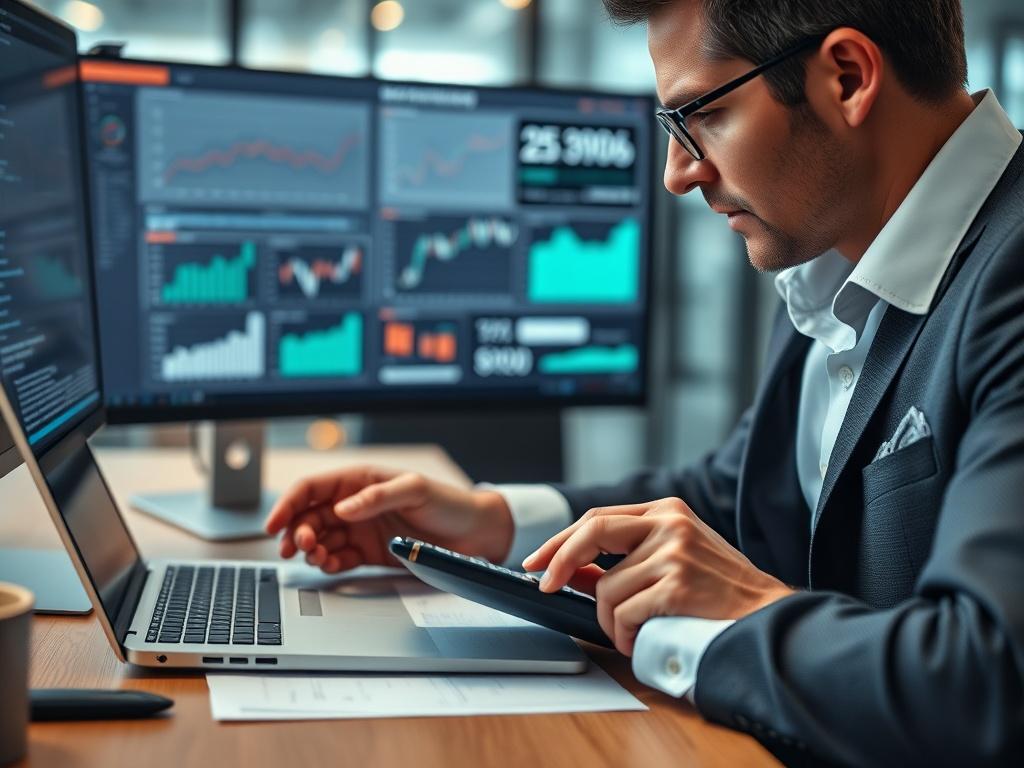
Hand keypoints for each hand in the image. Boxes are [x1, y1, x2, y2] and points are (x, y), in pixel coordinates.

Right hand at [264, 465, 512, 572]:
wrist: (475, 534)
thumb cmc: (449, 503)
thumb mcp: (416, 490)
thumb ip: (378, 496)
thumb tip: (342, 508)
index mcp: (360, 481)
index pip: (312, 489)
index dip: (288, 505)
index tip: (274, 525)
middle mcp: (355, 505)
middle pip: (308, 516)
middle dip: (298, 531)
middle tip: (304, 546)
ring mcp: (360, 529)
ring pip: (319, 539)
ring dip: (311, 549)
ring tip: (320, 557)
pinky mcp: (368, 553)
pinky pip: (337, 558)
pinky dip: (328, 564)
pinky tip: (332, 565)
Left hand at [521, 497, 794, 655]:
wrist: (767, 614)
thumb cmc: (719, 592)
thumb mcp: (672, 560)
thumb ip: (625, 560)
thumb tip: (570, 572)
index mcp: (667, 510)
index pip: (598, 518)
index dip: (561, 541)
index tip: (538, 561)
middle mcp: (669, 523)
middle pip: (592, 532)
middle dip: (560, 561)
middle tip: (546, 587)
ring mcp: (674, 552)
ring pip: (606, 588)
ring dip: (610, 620)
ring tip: (632, 631)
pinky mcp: (677, 584)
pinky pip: (623, 612)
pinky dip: (623, 633)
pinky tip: (639, 639)